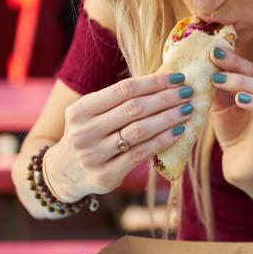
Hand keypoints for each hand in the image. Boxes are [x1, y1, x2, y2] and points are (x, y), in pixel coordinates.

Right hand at [48, 72, 195, 200]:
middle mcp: (84, 132)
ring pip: (140, 131)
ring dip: (169, 118)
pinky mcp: (105, 175)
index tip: (178, 77)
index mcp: (80, 110)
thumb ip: (119, 101)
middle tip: (188, 92)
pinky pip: (141, 153)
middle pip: (134, 109)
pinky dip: (163, 140)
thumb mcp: (91, 114)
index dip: (154, 82)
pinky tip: (179, 131)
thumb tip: (164, 83)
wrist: (64, 173)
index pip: (124, 90)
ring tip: (187, 110)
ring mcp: (94, 155)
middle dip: (166, 98)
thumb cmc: (89, 134)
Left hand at [208, 47, 252, 186]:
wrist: (236, 162)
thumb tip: (204, 64)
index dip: (235, 62)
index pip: (252, 71)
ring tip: (239, 99)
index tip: (214, 53)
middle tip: (217, 78)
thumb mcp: (219, 106)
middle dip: (242, 81)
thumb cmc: (232, 129)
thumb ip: (216, 88)